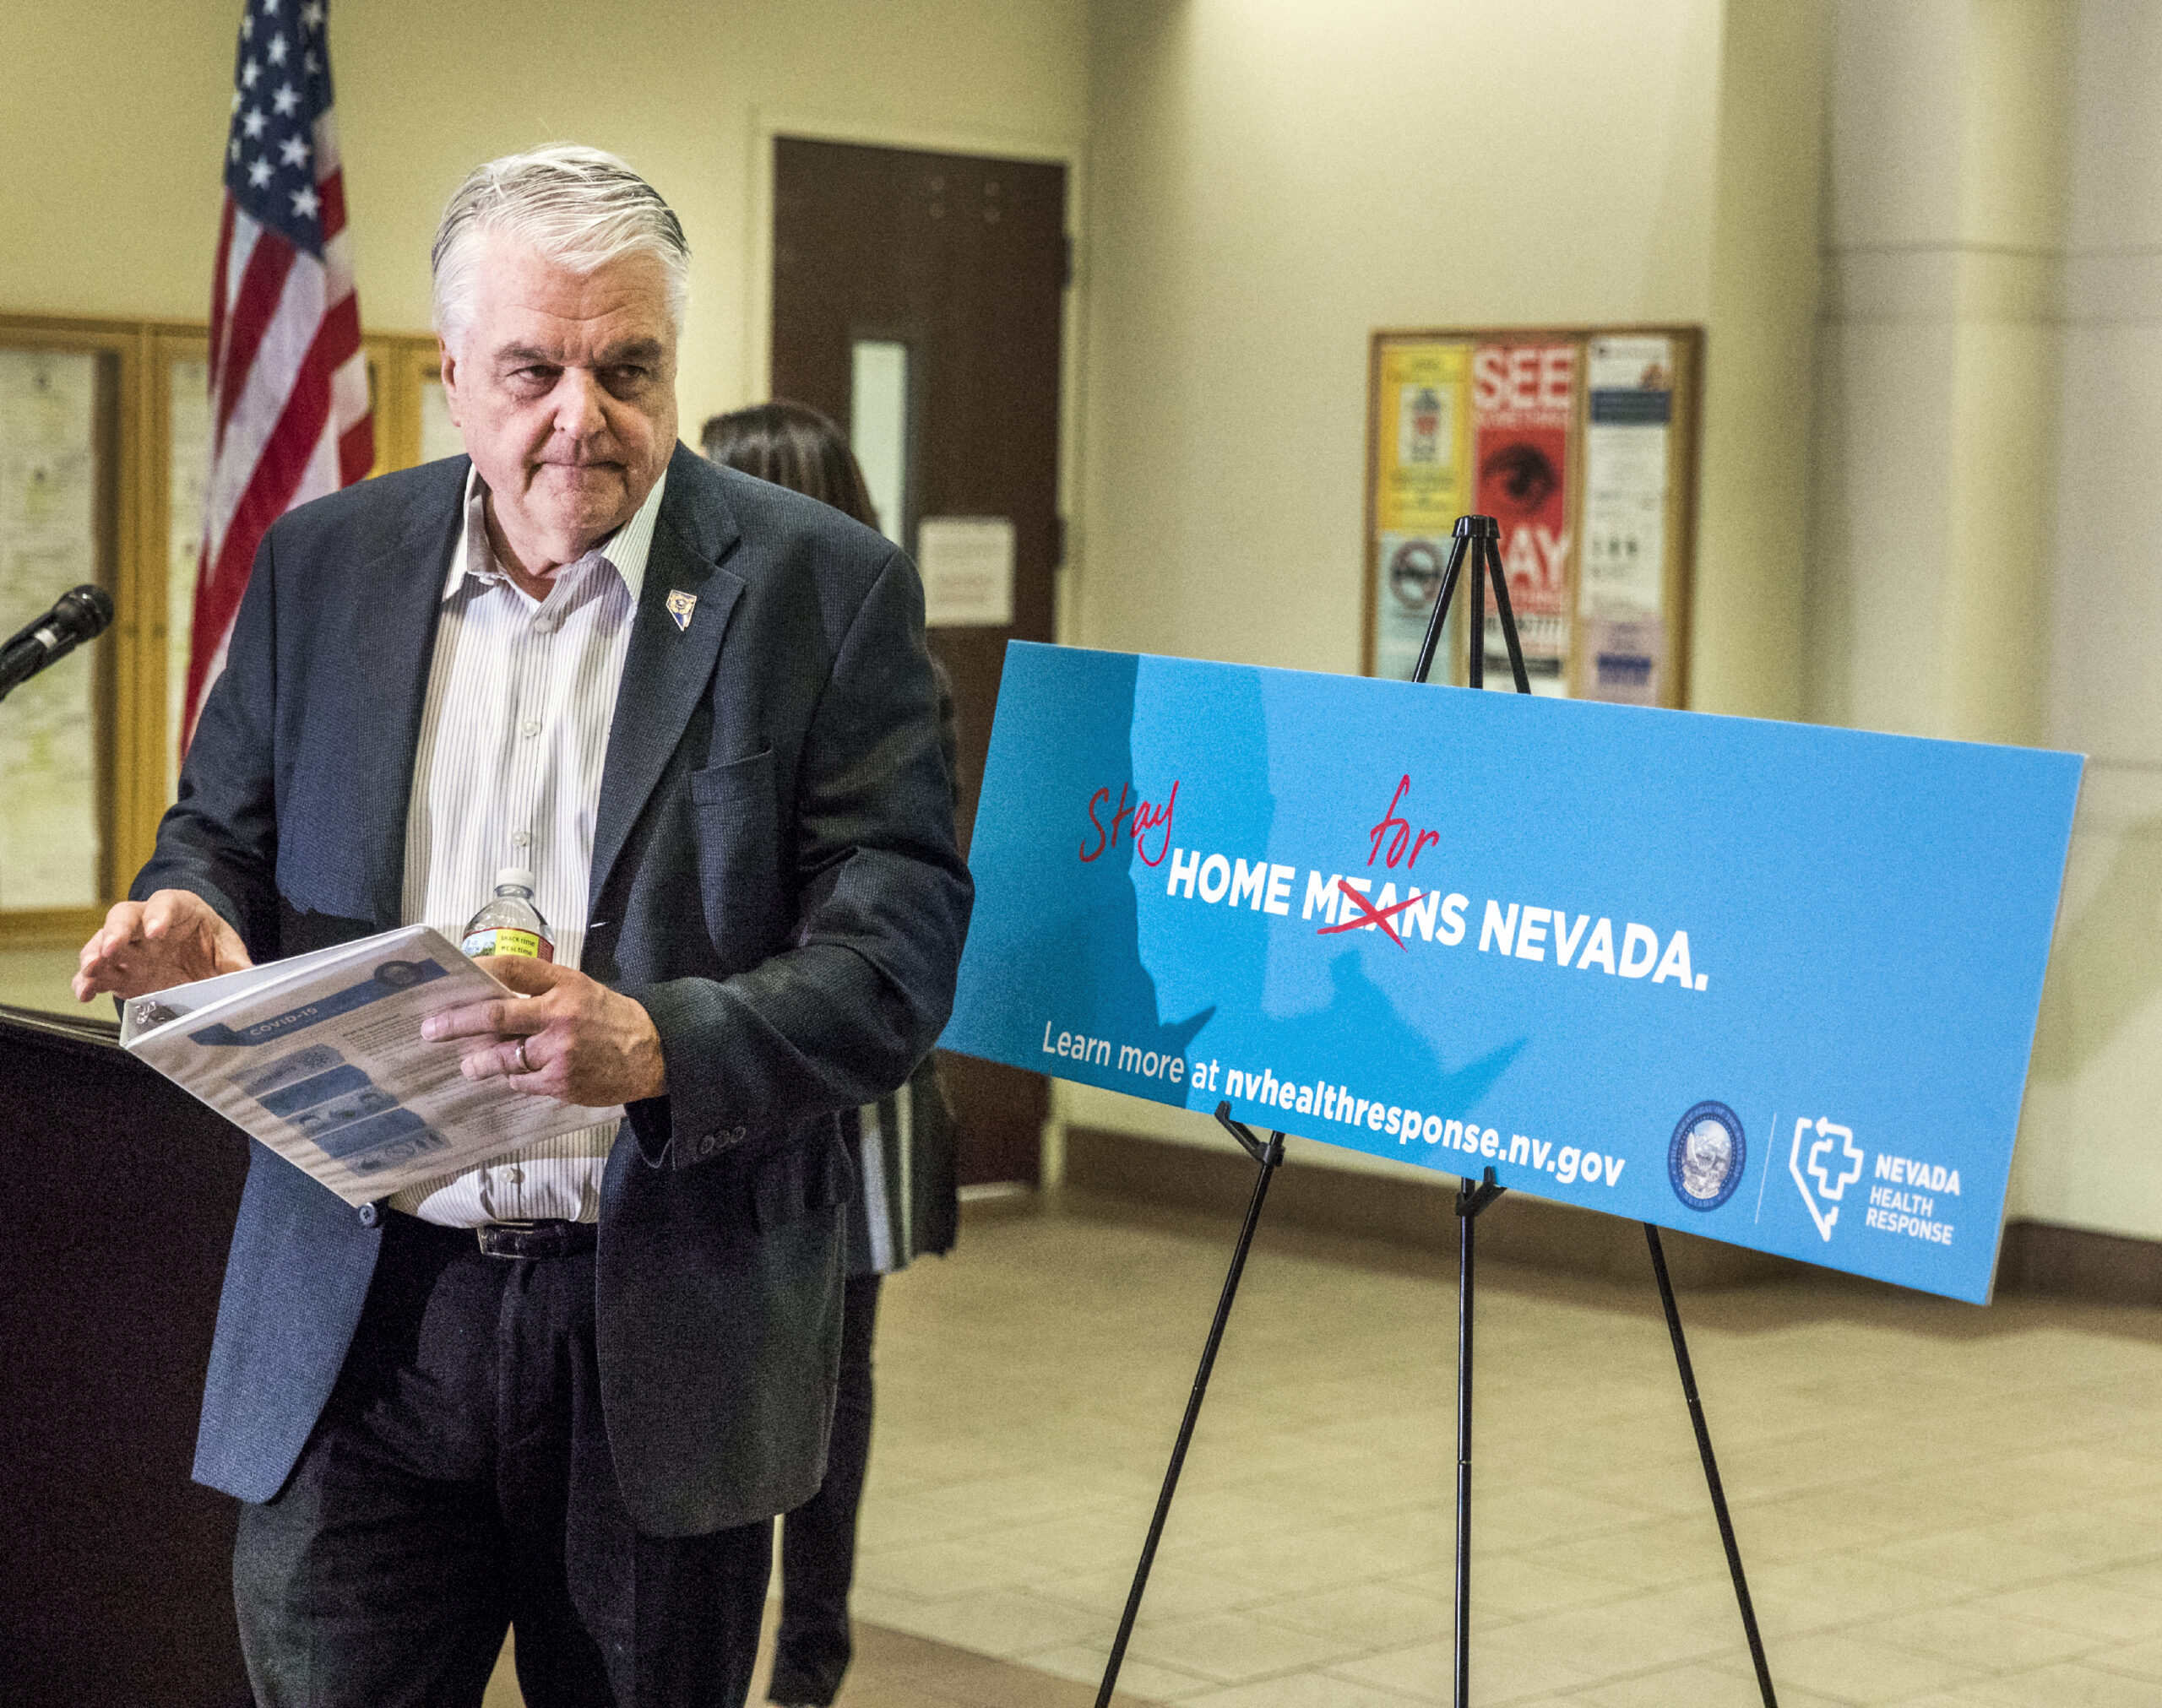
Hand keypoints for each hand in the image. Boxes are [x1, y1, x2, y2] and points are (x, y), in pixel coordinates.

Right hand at [75, 890, 251, 1001]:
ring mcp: (128, 946)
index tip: (156, 932)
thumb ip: (236, 962)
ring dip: (94, 956)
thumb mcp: (228, 948)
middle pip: (124, 917)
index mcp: (178, 909)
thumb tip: (251, 978)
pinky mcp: (118, 970)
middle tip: (111, 950)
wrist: (196, 956)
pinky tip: (84, 992)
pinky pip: (98, 972)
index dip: (159, 915)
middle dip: (115, 932)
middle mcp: (146, 922)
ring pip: (103, 943)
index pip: (165, 904)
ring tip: (90, 971)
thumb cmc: (209, 944)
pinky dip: (88, 982)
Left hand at [422, 955, 666, 1107]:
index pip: (512, 970)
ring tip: (467, 1063)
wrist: (652, 1055)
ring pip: (502, 1057)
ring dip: (478, 1061)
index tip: (456, 976)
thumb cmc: (612, 1019)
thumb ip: (541, 990)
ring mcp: (558, 1052)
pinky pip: (521, 1081)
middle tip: (432, 1029)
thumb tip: (492, 998)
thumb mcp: (582, 989)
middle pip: (494, 1017)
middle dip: (456, 1023)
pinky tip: (512, 1075)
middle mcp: (559, 1016)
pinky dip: (513, 1077)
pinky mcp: (560, 1082)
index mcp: (565, 985)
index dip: (479, 971)